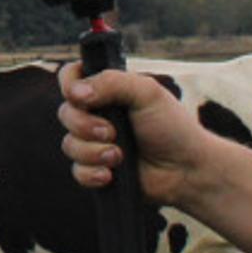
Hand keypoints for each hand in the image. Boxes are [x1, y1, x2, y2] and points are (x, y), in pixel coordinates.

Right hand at [60, 70, 220, 205]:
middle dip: (85, 125)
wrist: (186, 169)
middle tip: (112, 132)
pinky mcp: (96, 170)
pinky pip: (77, 172)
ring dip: (94, 151)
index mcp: (107, 91)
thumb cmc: (172, 127)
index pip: (71, 77)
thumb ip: (112, 82)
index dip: (68, 85)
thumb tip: (75, 92)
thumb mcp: (147, 93)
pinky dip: (92, 173)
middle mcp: (97, 115)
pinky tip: (111, 175)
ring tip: (120, 156)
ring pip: (69, 145)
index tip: (80, 96)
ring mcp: (95, 143)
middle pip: (65, 113)